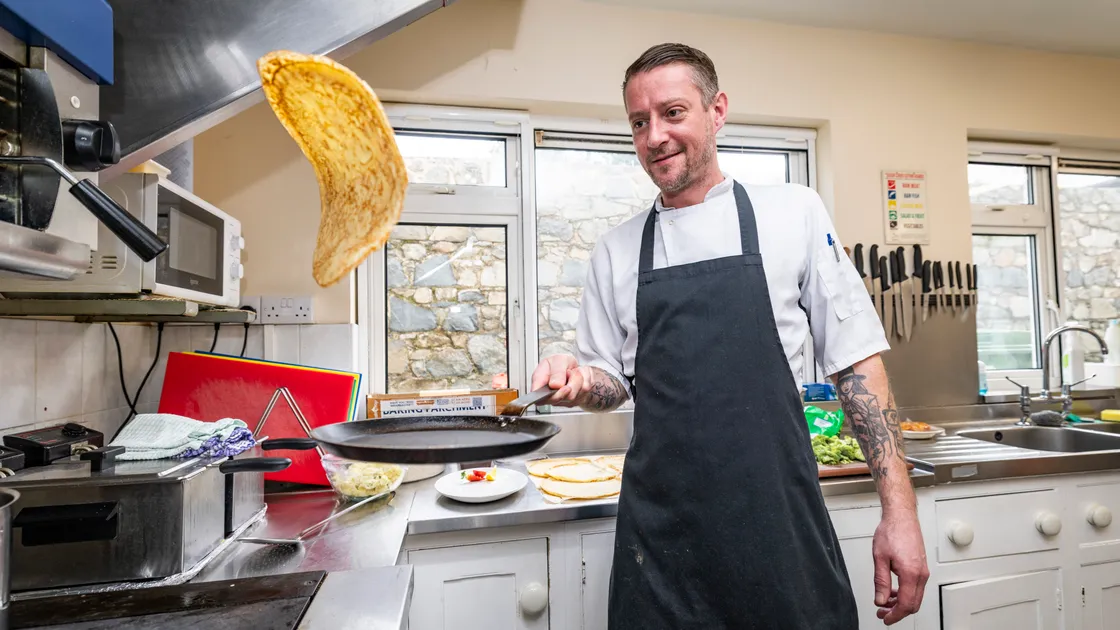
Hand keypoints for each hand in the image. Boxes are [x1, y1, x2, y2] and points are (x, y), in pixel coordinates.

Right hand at [530, 354, 594, 406]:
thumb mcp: (556, 360)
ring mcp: (565, 401)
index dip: (555, 396)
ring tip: (574, 372)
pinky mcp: (578, 400)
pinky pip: (587, 390)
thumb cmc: (559, 364)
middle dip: (574, 380)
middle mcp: (552, 397)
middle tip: (570, 371)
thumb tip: (555, 385)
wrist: (571, 365)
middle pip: (568, 397)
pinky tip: (580, 376)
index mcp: (540, 387)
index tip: (566, 387)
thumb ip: (555, 372)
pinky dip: (587, 378)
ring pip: (580, 393)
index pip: (542, 400)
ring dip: (580, 377)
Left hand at [873, 509, 928, 624]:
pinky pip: (916, 587)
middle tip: (882, 612)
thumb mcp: (880, 558)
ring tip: (885, 601)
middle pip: (913, 604)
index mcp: (911, 573)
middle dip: (898, 612)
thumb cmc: (891, 532)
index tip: (884, 618)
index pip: (906, 604)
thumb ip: (881, 582)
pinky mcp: (921, 567)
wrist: (901, 517)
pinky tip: (893, 591)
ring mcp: (923, 571)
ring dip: (901, 602)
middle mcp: (921, 574)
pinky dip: (905, 593)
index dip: (895, 615)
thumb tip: (881, 599)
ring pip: (915, 596)